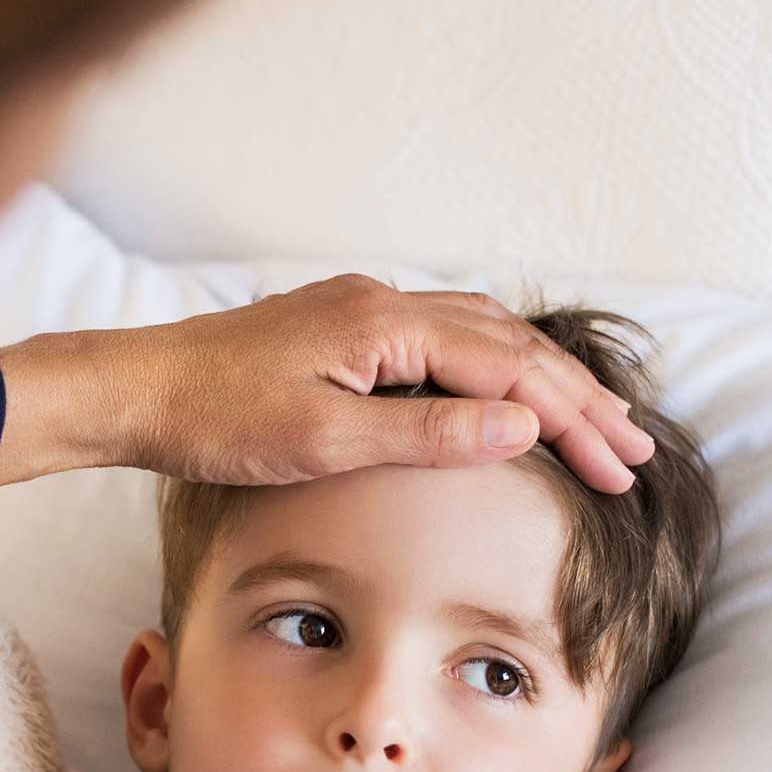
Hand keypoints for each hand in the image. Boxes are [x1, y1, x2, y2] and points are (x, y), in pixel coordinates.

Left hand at [0, 275, 654, 493]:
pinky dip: (494, 366)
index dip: (574, 420)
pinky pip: (445, 337)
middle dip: (578, 401)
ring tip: (593, 424)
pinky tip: (507, 391)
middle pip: (511, 344)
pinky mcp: (345, 328)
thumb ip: (430, 433)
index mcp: (388, 325)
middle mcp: (386, 303)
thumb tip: (523, 425)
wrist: (137, 391)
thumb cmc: (217, 422)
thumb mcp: (327, 441)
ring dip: (542, 380)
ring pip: (483, 334)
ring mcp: (365, 311)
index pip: (511, 369)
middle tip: (634, 454)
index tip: (619, 468)